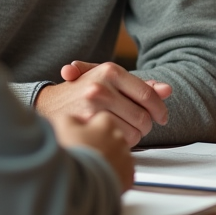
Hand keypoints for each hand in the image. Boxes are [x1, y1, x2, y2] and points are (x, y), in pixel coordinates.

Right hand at [35, 61, 173, 146]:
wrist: (48, 105)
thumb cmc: (82, 92)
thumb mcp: (109, 81)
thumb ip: (140, 86)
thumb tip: (167, 90)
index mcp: (110, 71)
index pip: (148, 94)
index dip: (160, 109)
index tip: (162, 117)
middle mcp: (102, 86)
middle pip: (143, 116)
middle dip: (146, 125)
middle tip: (140, 127)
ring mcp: (93, 105)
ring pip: (134, 131)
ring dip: (134, 136)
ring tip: (122, 131)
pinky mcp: (86, 124)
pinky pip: (118, 141)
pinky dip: (120, 144)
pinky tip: (111, 138)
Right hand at [50, 111, 133, 192]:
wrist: (80, 184)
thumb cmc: (73, 156)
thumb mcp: (63, 128)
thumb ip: (71, 119)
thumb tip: (75, 119)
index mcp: (106, 125)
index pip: (103, 119)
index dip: (91, 127)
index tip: (84, 135)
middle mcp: (119, 140)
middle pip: (112, 137)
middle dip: (101, 143)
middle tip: (86, 153)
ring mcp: (125, 158)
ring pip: (119, 155)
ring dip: (109, 159)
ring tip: (92, 167)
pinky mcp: (128, 176)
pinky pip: (124, 172)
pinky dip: (115, 174)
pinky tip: (101, 178)